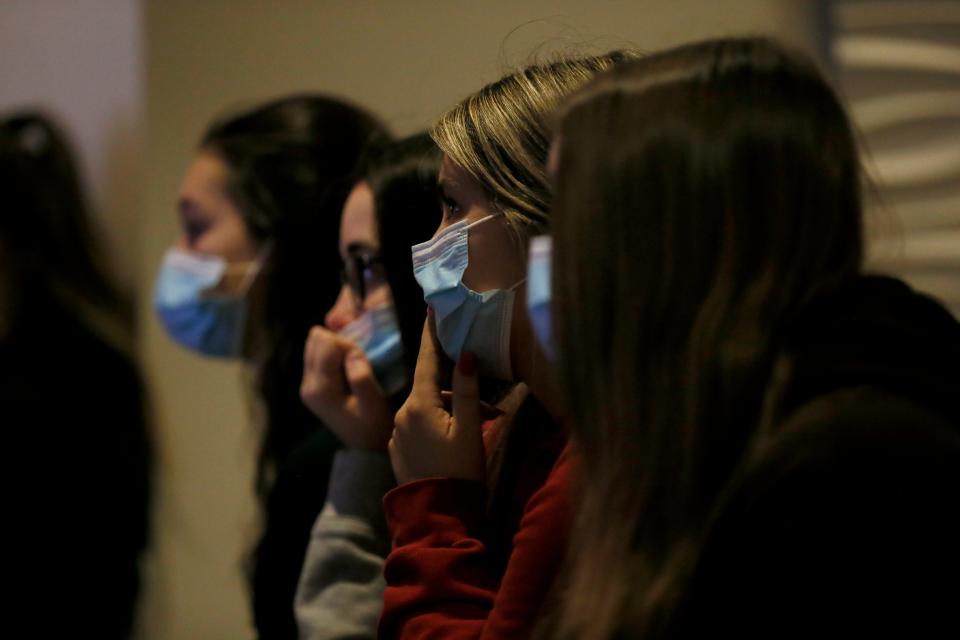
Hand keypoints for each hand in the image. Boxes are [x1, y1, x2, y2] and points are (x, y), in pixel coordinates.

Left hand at [300, 325, 393, 449]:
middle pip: (316, 338)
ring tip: (353, 361)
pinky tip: (347, 365)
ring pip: (314, 342)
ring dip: (336, 345)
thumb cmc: (373, 426)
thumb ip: (362, 378)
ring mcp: (307, 384)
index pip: (327, 344)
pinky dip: (333, 351)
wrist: (365, 447)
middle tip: (359, 359)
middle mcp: (307, 384)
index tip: (364, 361)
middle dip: (341, 342)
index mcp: (320, 389)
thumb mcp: (374, 404)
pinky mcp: (311, 383)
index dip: (349, 345)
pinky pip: (317, 352)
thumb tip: (352, 353)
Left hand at [389, 313, 485, 484]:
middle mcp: (402, 414)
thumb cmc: (460, 472)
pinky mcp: (399, 451)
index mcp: (419, 404)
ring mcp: (397, 434)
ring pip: (428, 409)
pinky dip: (439, 426)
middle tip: (492, 410)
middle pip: (432, 388)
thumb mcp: (470, 429)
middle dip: (459, 392)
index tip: (431, 307)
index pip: (426, 359)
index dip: (431, 333)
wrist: (437, 518)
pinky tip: (456, 444)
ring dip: (453, 412)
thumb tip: (466, 354)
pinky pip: (420, 427)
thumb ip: (469, 390)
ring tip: (479, 432)